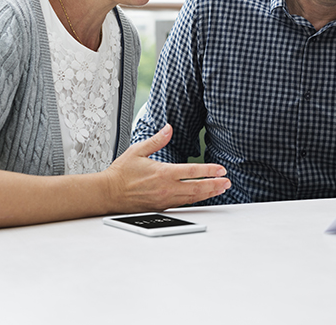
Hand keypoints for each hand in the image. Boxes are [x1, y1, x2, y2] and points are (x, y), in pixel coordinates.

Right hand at [104, 124, 230, 212]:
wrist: (107, 193)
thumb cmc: (121, 173)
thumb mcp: (137, 150)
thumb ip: (156, 140)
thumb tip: (169, 128)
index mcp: (163, 173)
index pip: (192, 172)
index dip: (209, 171)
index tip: (221, 170)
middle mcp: (166, 188)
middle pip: (196, 187)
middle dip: (215, 185)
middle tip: (227, 182)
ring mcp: (164, 199)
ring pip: (192, 197)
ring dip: (209, 193)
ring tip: (221, 189)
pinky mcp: (161, 206)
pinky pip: (183, 203)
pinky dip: (196, 200)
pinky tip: (203, 196)